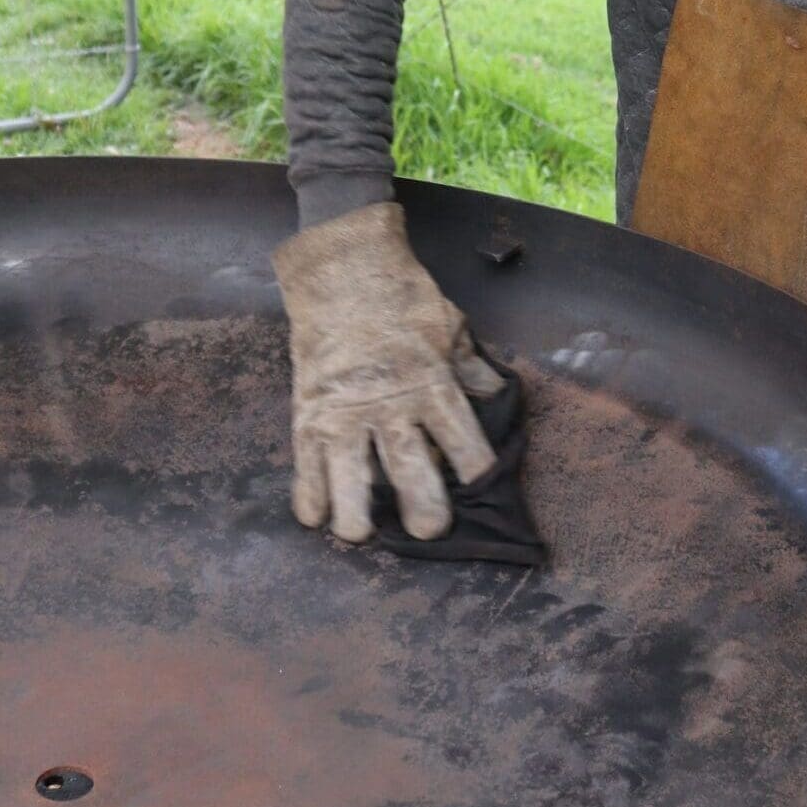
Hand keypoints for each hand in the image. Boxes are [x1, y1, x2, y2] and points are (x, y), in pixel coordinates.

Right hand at [272, 201, 498, 543]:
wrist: (340, 270)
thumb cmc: (402, 297)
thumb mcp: (450, 327)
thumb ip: (471, 368)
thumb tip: (498, 394)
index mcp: (432, 384)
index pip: (463, 440)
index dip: (475, 468)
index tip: (481, 486)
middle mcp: (390, 405)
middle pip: (410, 469)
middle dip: (422, 506)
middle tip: (429, 530)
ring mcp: (346, 412)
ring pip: (352, 477)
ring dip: (356, 513)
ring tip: (361, 535)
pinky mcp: (309, 412)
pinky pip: (307, 463)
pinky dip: (309, 493)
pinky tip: (314, 518)